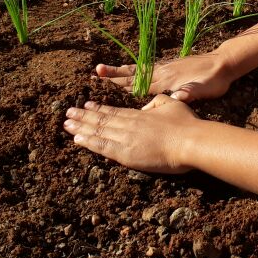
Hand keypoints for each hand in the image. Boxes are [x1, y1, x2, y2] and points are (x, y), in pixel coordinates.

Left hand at [63, 95, 197, 171]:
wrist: (191, 141)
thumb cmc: (187, 124)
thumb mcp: (173, 105)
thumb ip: (159, 102)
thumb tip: (147, 106)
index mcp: (140, 114)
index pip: (114, 111)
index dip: (98, 109)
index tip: (86, 105)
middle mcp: (129, 125)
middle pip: (101, 120)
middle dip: (83, 116)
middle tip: (68, 112)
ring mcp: (126, 139)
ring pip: (98, 131)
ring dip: (81, 127)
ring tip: (67, 123)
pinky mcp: (126, 154)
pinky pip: (102, 147)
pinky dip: (88, 142)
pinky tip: (77, 139)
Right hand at [95, 51, 235, 102]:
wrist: (224, 64)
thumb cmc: (214, 80)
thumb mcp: (204, 89)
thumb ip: (189, 94)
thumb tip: (177, 98)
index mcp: (167, 80)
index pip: (138, 82)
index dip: (120, 81)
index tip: (103, 77)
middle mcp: (163, 72)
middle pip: (134, 73)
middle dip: (115, 74)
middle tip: (97, 71)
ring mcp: (166, 67)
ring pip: (139, 69)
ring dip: (122, 70)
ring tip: (106, 69)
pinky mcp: (171, 65)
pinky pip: (148, 67)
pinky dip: (135, 68)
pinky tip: (131, 69)